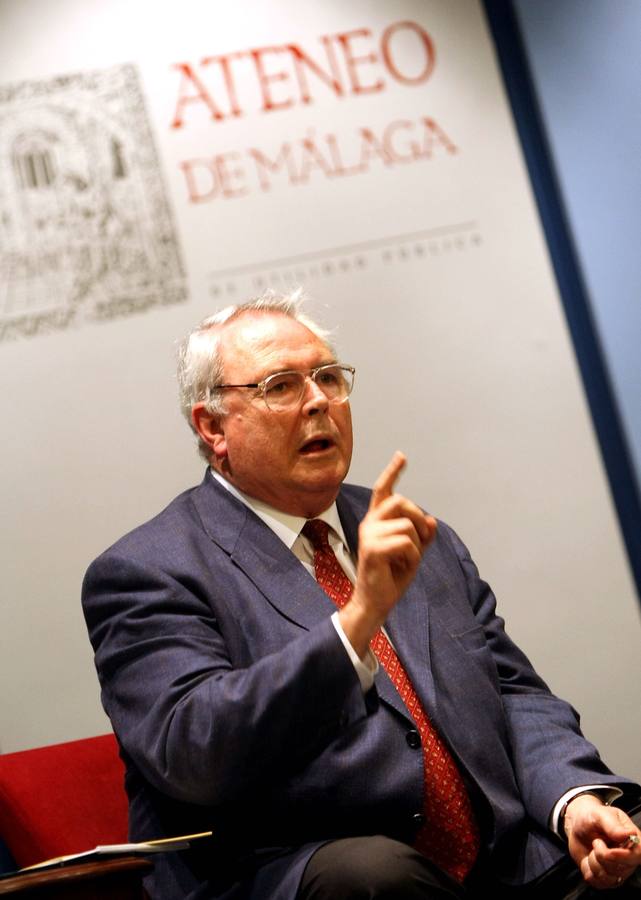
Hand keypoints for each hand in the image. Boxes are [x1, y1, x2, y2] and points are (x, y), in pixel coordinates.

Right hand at [339, 452, 436, 656]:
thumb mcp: (413, 553)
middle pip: (402, 502)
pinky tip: (403, 567)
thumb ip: (422, 536)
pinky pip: (406, 543)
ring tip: (407, 560)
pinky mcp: (372, 549)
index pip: (383, 491)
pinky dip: (413, 557)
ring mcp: (369, 535)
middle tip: (421, 541)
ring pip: (408, 525)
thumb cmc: (391, 577)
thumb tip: (432, 520)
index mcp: (377, 522)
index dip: (393, 472)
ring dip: (417, 545)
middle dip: (420, 520)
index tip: (402, 456)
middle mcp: (370, 524)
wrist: (375, 602)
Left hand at [564, 794, 640, 889]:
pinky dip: (587, 869)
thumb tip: (629, 834)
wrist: (576, 825)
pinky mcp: (607, 879)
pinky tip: (589, 858)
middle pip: (620, 869)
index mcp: (633, 840)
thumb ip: (613, 825)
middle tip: (596, 841)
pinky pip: (597, 882)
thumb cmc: (591, 817)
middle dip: (601, 855)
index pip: (639, 854)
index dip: (624, 857)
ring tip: (593, 848)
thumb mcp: (600, 815)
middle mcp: (629, 858)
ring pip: (608, 877)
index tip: (609, 850)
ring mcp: (619, 870)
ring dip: (593, 862)